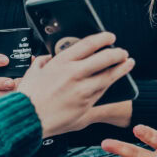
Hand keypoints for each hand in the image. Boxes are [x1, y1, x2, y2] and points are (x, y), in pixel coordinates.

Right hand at [16, 32, 134, 137]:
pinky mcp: (85, 106)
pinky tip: (113, 81)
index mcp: (62, 62)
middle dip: (117, 53)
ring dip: (121, 69)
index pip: (89, 44)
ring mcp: (82, 91)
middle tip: (123, 51)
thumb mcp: (34, 72)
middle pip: (105, 59)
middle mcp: (74, 74)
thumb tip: (49, 57)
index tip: (110, 36)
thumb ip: (44, 62)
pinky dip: (109, 84)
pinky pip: (102, 92)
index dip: (103, 38)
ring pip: (108, 77)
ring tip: (128, 63)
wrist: (27, 119)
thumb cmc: (29, 97)